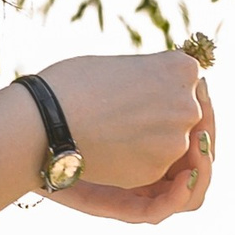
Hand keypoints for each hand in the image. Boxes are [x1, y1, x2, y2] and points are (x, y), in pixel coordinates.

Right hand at [41, 51, 212, 193]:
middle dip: (162, 114)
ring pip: (172, 142)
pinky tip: (110, 148)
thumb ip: (152, 75)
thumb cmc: (74, 83)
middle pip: (185, 112)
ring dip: (151, 139)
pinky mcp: (158, 170)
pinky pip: (156, 165)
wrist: (46, 120)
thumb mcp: (123, 65)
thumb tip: (162, 84)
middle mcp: (188, 104)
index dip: (162, 86)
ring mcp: (176, 140)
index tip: (139, 89)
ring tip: (116, 132)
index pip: (186, 80)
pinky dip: (138, 160)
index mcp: (183, 69)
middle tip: (127, 114)